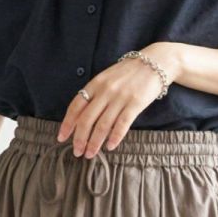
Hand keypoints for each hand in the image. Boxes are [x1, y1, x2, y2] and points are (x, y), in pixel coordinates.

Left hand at [57, 43, 180, 155]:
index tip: (61, 137)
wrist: (155, 62)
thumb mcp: (107, 78)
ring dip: (94, 143)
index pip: (76, 106)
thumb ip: (95, 94)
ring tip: (90, 154)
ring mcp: (120, 97)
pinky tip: (110, 147)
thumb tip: (82, 116)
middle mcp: (105, 91)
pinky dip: (114, 138)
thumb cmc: (130, 73)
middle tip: (77, 152)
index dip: (67, 124)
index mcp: (95, 84)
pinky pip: (122, 124)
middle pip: (87, 119)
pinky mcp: (135, 103)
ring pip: (102, 125)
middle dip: (79, 138)